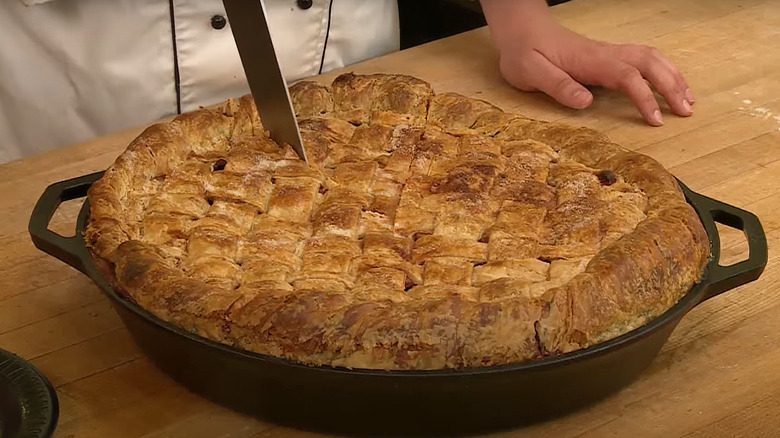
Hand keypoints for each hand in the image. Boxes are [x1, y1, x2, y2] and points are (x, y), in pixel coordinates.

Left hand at [480, 0, 693, 125]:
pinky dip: (662, 71)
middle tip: (687, 112)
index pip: (627, 77)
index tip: (656, 120)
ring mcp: (608, 53)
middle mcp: (605, 54)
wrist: (522, 29)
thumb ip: (558, 85)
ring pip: (651, 58)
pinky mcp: (606, 56)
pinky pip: (643, 60)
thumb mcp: (531, 72)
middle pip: (649, 64)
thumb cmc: (524, 52)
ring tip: (688, 100)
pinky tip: (669, 85)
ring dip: (672, 77)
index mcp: (590, 61)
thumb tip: (586, 102)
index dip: (645, 98)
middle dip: (672, 86)